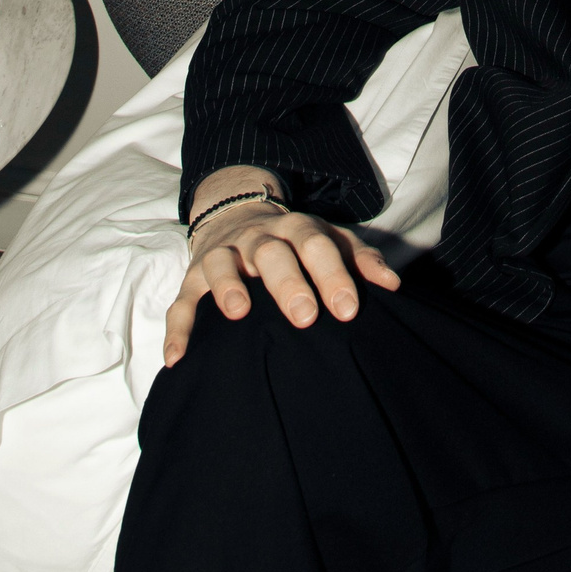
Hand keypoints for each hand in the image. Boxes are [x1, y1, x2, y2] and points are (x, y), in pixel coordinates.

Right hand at [163, 176, 400, 367]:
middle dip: (288, 283)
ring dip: (228, 287)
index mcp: (297, 229)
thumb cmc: (295, 241)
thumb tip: (393, 285)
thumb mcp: (330, 239)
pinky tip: (178, 358)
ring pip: (222, 264)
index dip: (333, 275)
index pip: (317, 245)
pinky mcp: (193, 276)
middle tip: (305, 316)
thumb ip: (360, 259)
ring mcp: (224, 254)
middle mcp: (258, 238)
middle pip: (272, 253)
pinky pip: (182, 300)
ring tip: (238, 313)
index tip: (348, 309)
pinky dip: (178, 328)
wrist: (237, 213)